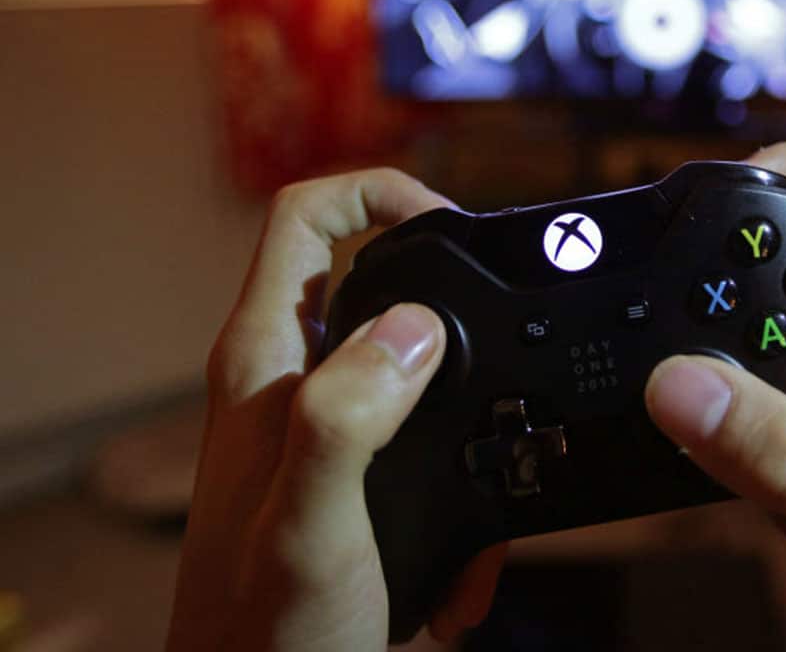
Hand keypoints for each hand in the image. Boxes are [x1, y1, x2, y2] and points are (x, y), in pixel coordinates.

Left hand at [166, 169, 505, 651]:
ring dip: (471, 419)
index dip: (376, 193)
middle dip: (451, 302)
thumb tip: (417, 327)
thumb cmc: (260, 631)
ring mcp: (322, 430)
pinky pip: (427, 449)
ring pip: (413, 370)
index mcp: (265, 364)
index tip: (451, 222)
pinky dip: (464, 494)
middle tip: (509, 333)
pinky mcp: (353, 478)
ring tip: (499, 484)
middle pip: (371, 280)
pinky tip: (468, 570)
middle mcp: (290, 382)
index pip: (303, 219)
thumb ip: (348, 416)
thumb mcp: (312, 521)